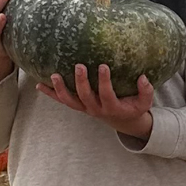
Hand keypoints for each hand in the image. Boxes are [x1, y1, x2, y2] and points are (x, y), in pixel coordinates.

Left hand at [36, 64, 154, 140]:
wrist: (122, 121)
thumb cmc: (133, 108)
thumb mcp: (144, 103)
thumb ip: (146, 91)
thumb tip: (143, 78)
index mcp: (111, 107)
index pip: (106, 94)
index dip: (104, 82)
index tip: (103, 66)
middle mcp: (95, 109)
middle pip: (85, 96)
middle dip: (81, 81)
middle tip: (79, 65)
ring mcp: (84, 108)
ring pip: (69, 101)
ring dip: (60, 89)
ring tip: (54, 75)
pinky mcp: (78, 106)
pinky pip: (62, 101)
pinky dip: (50, 93)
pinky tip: (38, 84)